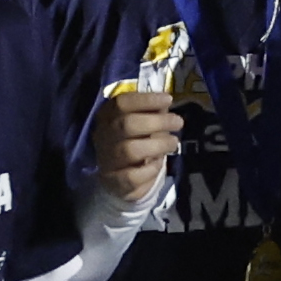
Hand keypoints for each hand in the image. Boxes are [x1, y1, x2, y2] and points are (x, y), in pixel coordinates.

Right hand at [82, 86, 183, 204]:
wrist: (118, 179)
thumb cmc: (134, 143)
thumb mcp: (142, 124)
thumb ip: (151, 113)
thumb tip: (165, 102)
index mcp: (107, 117)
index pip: (121, 103)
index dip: (146, 100)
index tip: (168, 99)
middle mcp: (103, 137)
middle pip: (126, 125)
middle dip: (157, 122)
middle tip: (178, 122)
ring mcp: (106, 160)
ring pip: (130, 150)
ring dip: (157, 145)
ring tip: (173, 143)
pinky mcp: (114, 182)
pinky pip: (133, 176)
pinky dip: (150, 169)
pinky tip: (158, 163)